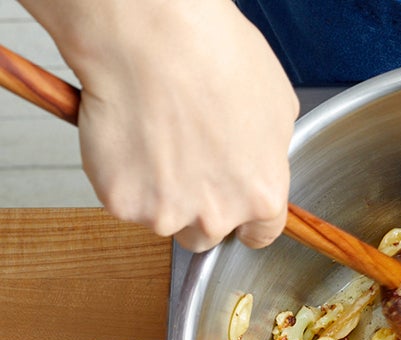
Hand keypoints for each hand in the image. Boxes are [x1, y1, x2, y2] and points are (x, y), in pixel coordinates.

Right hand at [20, 0, 298, 251]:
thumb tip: (262, 155)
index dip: (245, 221)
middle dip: (197, 206)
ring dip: (157, 191)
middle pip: (207, 234)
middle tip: (184, 161)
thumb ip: (270, 149)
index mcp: (262, 194)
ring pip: (162, 218)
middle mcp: (219, 215)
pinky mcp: (123, 203)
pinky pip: (122, 199)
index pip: (260, 234)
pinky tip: (130, 135)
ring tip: (156, 137)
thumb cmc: (216, 58)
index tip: (233, 208)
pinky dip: (121, 174)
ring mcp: (168, 213)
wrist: (154, 41)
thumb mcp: (276, 105)